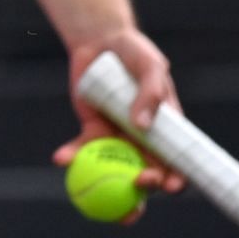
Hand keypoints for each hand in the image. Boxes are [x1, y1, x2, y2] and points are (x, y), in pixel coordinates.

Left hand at [52, 28, 187, 219]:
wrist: (101, 41)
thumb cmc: (134, 52)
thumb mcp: (150, 65)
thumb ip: (151, 91)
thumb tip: (142, 126)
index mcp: (166, 131)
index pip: (177, 162)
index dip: (177, 179)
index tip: (170, 185)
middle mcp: (143, 141)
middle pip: (146, 175)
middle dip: (143, 191)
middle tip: (137, 183)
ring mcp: (117, 139)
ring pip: (113, 173)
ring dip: (104, 188)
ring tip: (95, 196)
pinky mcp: (92, 131)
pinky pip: (82, 150)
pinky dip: (72, 156)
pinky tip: (61, 158)